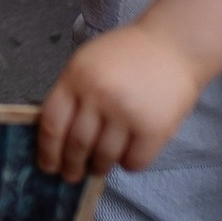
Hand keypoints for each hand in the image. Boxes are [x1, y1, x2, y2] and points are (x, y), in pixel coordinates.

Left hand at [38, 24, 206, 184]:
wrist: (174, 45)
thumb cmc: (127, 55)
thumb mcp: (87, 63)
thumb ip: (72, 94)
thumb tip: (56, 139)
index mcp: (76, 77)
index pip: (52, 124)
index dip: (48, 151)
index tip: (48, 166)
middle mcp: (98, 94)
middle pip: (76, 145)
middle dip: (72, 166)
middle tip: (72, 175)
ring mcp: (126, 112)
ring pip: (104, 157)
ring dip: (99, 168)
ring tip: (99, 167)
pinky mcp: (153, 128)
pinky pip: (133, 162)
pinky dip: (128, 165)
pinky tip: (127, 156)